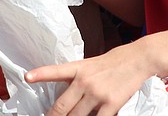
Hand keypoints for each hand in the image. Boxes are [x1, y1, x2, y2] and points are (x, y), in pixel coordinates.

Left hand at [26, 40, 154, 115]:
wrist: (139, 59)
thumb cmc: (116, 61)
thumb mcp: (93, 64)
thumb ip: (79, 78)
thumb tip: (68, 98)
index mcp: (80, 68)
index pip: (56, 71)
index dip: (40, 74)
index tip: (27, 77)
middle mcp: (85, 81)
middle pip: (61, 108)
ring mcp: (97, 93)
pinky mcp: (111, 103)